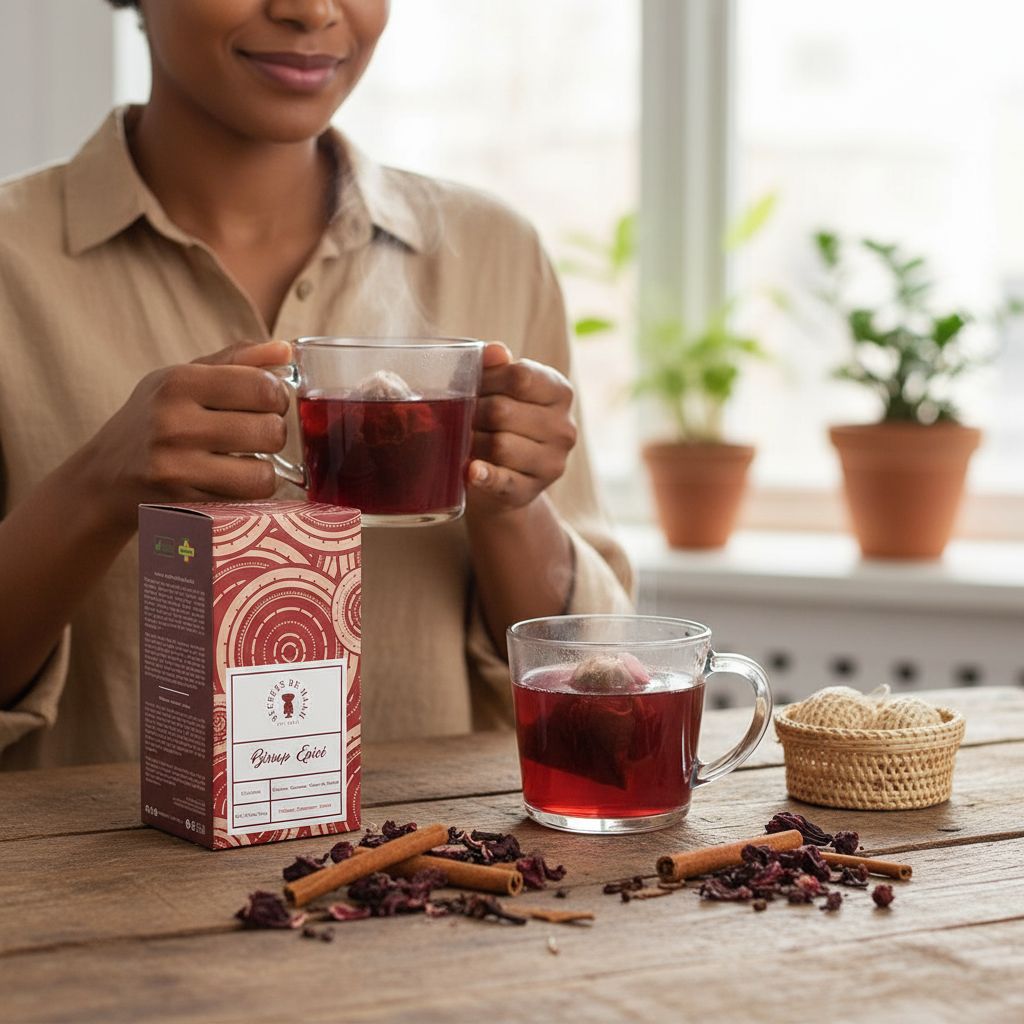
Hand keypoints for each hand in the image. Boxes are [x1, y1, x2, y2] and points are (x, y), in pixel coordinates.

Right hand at [83, 340, 292, 528]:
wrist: (102, 478)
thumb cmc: (153, 420)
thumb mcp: (182, 379)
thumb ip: (236, 361)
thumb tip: (285, 350)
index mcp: (179, 382)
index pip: (263, 386)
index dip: (277, 398)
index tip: (268, 404)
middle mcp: (173, 423)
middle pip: (270, 432)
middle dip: (273, 436)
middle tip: (256, 437)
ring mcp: (175, 468)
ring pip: (262, 475)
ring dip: (263, 472)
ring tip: (245, 463)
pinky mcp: (180, 504)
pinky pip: (243, 503)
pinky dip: (244, 495)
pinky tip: (227, 483)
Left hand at [466, 342, 576, 515]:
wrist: (505, 480)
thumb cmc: (501, 423)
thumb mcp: (501, 390)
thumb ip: (496, 368)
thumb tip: (495, 351)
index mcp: (560, 392)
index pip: (520, 376)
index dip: (487, 380)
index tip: (472, 387)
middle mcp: (564, 428)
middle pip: (502, 411)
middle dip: (472, 413)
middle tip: (459, 418)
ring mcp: (552, 463)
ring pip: (499, 445)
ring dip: (471, 441)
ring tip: (462, 441)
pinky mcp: (531, 491)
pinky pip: (503, 480)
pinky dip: (484, 475)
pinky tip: (472, 471)